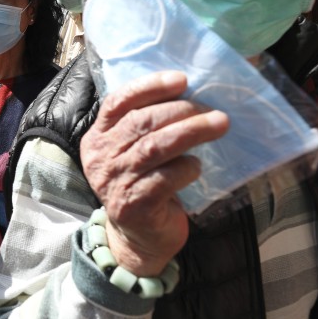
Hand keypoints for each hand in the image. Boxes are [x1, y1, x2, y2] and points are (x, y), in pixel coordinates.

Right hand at [80, 71, 228, 276]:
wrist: (137, 239)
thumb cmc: (141, 185)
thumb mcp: (131, 152)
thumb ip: (145, 127)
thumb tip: (188, 94)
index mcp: (98, 138)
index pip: (118, 102)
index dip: (150, 87)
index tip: (182, 79)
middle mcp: (101, 158)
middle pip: (141, 123)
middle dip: (180, 110)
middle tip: (212, 109)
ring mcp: (115, 182)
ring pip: (154, 147)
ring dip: (190, 132)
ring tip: (219, 124)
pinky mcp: (134, 205)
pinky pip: (164, 179)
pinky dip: (185, 168)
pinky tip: (198, 166)